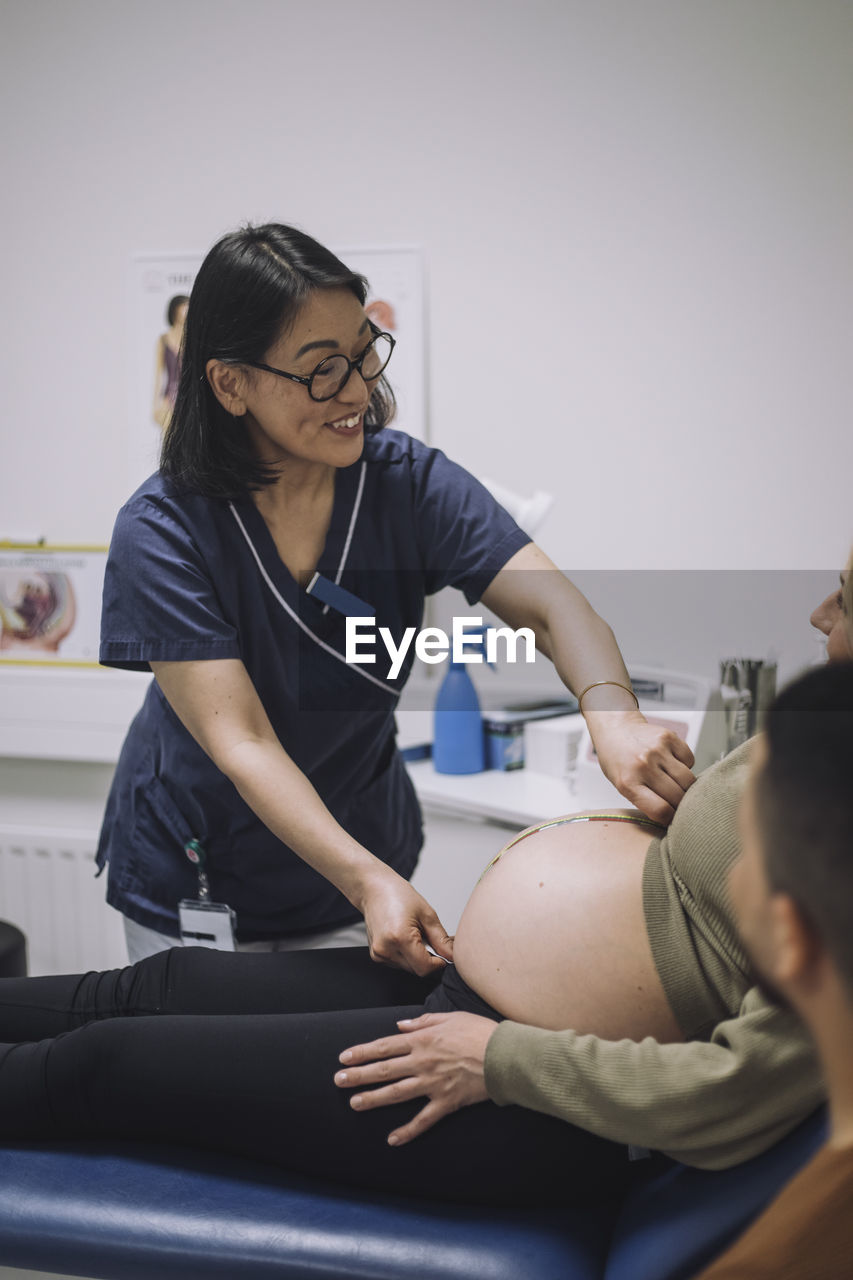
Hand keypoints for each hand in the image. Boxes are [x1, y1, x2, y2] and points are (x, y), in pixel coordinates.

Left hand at [334, 1011, 496, 1144]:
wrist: (504, 1056)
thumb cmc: (480, 1032)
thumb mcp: (451, 1017)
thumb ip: (423, 1021)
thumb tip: (401, 1025)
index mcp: (422, 1040)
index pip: (385, 1047)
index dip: (362, 1052)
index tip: (344, 1058)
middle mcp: (422, 1062)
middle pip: (384, 1070)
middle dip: (358, 1075)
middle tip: (338, 1081)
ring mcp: (432, 1084)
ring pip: (396, 1094)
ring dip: (373, 1099)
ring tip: (354, 1103)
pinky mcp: (446, 1102)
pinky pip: (423, 1120)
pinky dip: (408, 1131)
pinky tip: (392, 1139)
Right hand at [360, 871, 453, 976]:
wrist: (374, 889)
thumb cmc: (398, 895)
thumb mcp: (427, 914)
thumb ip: (441, 940)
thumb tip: (452, 956)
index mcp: (399, 937)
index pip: (425, 968)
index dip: (439, 963)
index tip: (444, 953)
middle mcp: (385, 949)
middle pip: (417, 970)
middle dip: (428, 958)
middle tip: (428, 937)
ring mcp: (378, 954)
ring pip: (409, 968)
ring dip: (417, 957)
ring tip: (414, 934)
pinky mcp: (376, 956)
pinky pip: (399, 964)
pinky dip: (407, 955)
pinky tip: (404, 938)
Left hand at [590, 712, 695, 825]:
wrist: (616, 729)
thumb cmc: (618, 761)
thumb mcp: (622, 786)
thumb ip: (644, 801)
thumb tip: (672, 820)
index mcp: (627, 782)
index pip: (661, 810)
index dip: (671, 820)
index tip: (672, 820)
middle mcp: (643, 765)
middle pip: (678, 796)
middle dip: (680, 804)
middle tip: (677, 803)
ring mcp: (657, 750)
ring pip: (688, 780)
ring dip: (686, 786)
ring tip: (675, 783)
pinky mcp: (669, 737)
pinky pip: (690, 760)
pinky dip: (686, 765)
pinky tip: (672, 764)